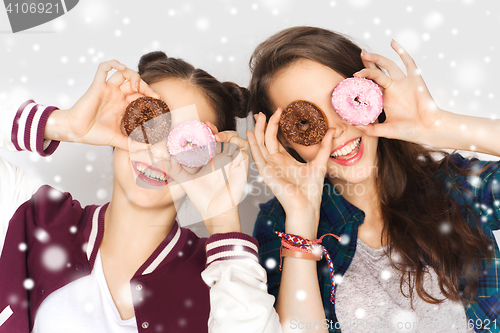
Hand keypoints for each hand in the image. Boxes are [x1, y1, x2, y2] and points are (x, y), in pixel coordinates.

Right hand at [45, 60, 159, 149]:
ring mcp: (107, 89)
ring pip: (123, 74)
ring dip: (134, 76)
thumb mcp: (118, 140)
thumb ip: (133, 144)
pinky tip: (121, 67)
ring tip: (138, 87)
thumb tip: (148, 148)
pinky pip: (104, 68)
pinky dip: (113, 63)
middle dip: (147, 87)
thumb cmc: (93, 134)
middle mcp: (116, 96)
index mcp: (122, 106)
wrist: (76, 132)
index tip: (159, 103)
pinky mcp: (97, 86)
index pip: (141, 96)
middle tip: (154, 96)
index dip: (151, 96)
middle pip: (135, 84)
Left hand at [165, 124, 248, 234]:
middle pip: (227, 135)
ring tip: (219, 139)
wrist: (213, 212)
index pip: (213, 137)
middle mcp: (223, 158)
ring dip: (231, 136)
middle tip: (210, 132)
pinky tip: (228, 151)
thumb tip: (162, 158)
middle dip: (220, 130)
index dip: (210, 129)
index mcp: (212, 157)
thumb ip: (174, 169)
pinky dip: (239, 148)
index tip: (203, 125)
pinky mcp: (241, 169)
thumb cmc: (202, 197)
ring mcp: (233, 162)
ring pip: (238, 141)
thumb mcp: (185, 180)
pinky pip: (244, 153)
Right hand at [247, 111, 334, 238]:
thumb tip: (332, 130)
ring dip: (258, 130)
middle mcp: (275, 162)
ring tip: (259, 116)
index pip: (276, 140)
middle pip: (266, 139)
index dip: (276, 125)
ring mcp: (269, 167)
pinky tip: (250, 132)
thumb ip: (324, 146)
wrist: (306, 205)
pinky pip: (256, 155)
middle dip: (265, 124)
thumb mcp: (320, 162)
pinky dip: (252, 143)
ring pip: (260, 144)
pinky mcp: (265, 172)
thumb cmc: (311, 189)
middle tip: (265, 111)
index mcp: (285, 161)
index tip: (280, 111)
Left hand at [353, 40, 443, 144]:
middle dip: (368, 63)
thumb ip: (371, 129)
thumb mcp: (386, 130)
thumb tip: (355, 126)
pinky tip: (392, 43)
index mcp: (385, 98)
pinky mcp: (415, 79)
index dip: (362, 78)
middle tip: (360, 55)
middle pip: (378, 71)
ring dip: (377, 58)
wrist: (428, 129)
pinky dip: (401, 51)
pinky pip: (408, 62)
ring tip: (365, 54)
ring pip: (389, 65)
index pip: (371, 84)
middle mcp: (393, 88)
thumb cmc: (409, 130)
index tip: (352, 76)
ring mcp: (403, 83)